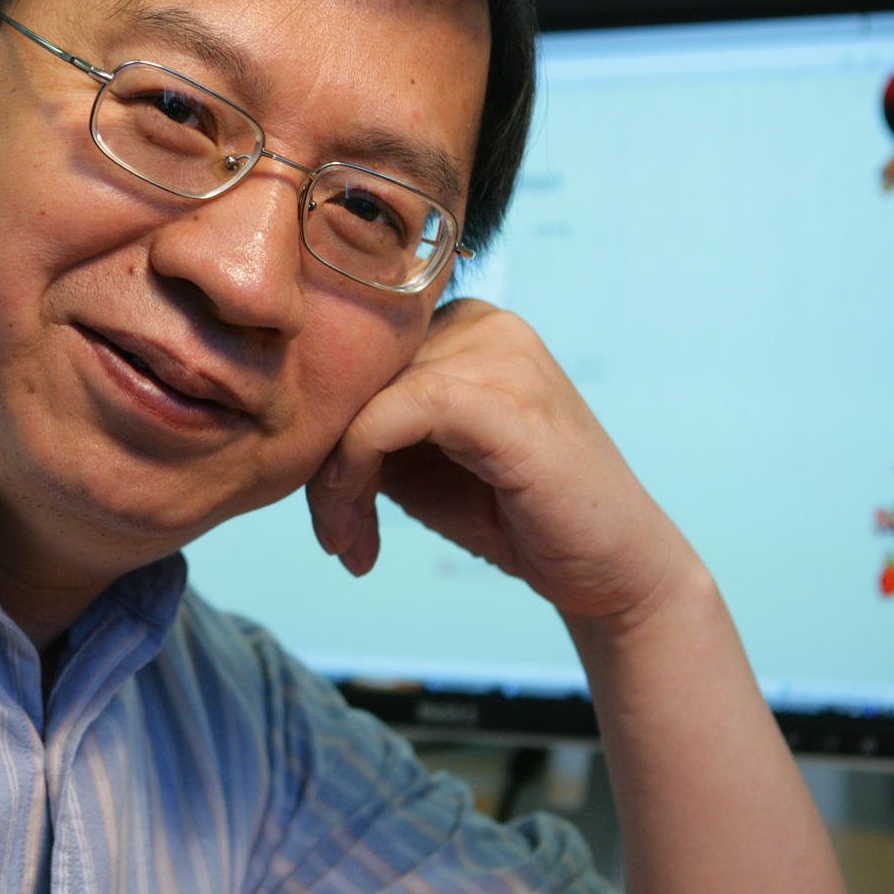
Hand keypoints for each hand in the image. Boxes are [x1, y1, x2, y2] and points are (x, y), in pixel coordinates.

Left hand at [306, 298, 700, 628]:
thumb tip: (284, 424)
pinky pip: (395, 412)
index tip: (328, 515)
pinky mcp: (505, 400)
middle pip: (351, 374)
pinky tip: (359, 531)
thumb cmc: (510, 514)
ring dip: (335, 482)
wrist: (609, 573)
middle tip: (335, 539)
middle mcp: (481, 320)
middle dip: (323, 465)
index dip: (321, 433)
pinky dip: (358, 470)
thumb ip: (359, 428)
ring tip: (348, 545)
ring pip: (362, 396)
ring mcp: (500, 354)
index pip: (353, 357)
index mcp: (459, 323)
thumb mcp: (414, 461)